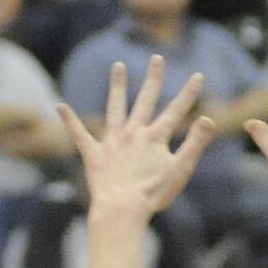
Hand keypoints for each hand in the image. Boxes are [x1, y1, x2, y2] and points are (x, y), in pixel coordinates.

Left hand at [63, 54, 214, 223]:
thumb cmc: (153, 193)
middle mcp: (133, 133)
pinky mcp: (94, 155)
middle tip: (157, 58)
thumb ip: (195, 143)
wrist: (122, 209)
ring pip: (115, 108)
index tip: (198, 76)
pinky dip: (70, 120)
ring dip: (117, 86)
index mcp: (154, 138)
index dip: (189, 93)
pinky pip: (79, 134)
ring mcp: (112, 142)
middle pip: (145, 100)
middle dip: (153, 78)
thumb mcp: (181, 169)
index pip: (176, 110)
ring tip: (117, 66)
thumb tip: (208, 119)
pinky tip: (59, 105)